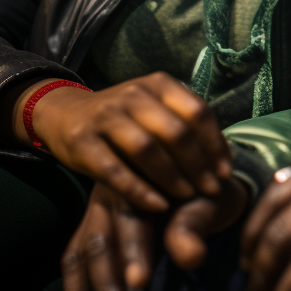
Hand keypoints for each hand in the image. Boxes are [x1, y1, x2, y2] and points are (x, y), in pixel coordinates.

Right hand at [13, 72, 231, 210]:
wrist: (66, 114)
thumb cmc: (125, 119)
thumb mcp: (156, 109)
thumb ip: (185, 125)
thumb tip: (225, 158)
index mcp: (159, 84)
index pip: (197, 112)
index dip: (215, 144)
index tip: (224, 172)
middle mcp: (133, 95)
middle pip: (176, 131)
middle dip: (198, 164)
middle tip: (210, 190)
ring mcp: (105, 116)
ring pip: (147, 149)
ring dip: (173, 177)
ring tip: (187, 197)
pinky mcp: (82, 142)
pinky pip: (114, 171)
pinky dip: (140, 190)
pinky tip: (159, 205)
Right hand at [63, 177, 249, 290]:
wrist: (202, 181)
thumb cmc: (206, 193)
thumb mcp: (208, 202)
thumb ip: (195, 225)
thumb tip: (191, 257)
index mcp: (138, 181)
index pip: (131, 218)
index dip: (133, 251)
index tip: (139, 283)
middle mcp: (109, 196)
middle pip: (100, 240)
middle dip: (107, 284)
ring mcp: (96, 214)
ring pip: (80, 255)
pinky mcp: (91, 233)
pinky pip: (74, 262)